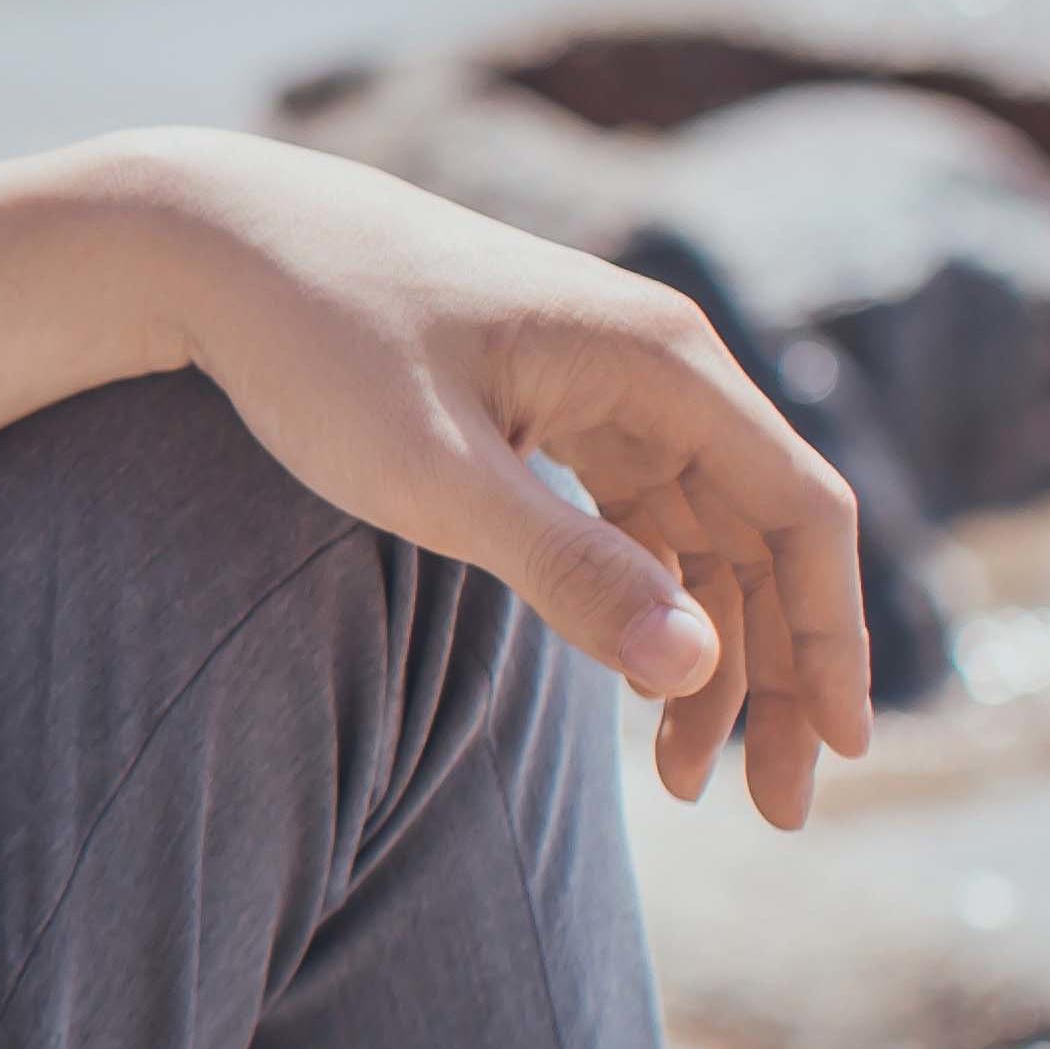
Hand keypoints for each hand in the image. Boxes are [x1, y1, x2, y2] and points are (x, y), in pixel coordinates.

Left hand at [0, 132, 877, 825]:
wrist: (210, 240)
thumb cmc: (315, 344)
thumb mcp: (434, 477)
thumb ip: (568, 570)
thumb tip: (698, 667)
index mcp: (660, 361)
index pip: (800, 512)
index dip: (832, 636)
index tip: (839, 751)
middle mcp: (654, 363)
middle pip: (761, 535)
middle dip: (778, 672)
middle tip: (774, 808)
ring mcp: (601, 380)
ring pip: (698, 534)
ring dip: (710, 650)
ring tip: (688, 782)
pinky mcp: (545, 402)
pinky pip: (634, 515)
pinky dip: (645, 599)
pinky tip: (635, 684)